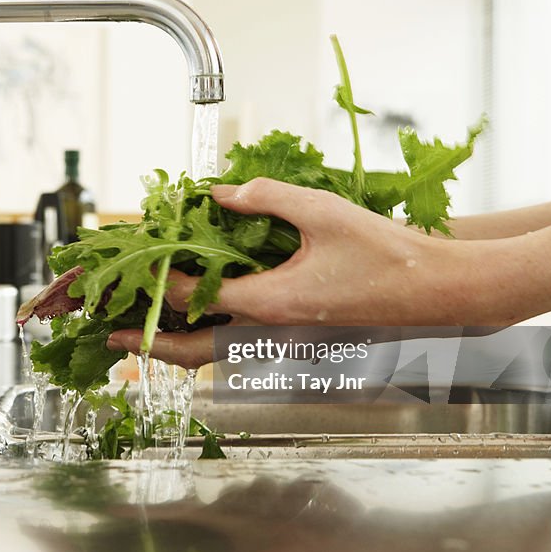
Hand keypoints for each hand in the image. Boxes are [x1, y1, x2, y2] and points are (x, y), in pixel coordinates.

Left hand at [108, 178, 510, 365]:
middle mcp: (273, 336)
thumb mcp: (323, 212)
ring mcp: (287, 349)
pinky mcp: (301, 348)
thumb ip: (264, 197)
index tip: (128, 268)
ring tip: (145, 335)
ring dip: (175, 348)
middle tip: (109, 340)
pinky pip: (242, 352)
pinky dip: (211, 343)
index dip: (154, 281)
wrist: (441, 294)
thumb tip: (217, 191)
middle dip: (145, 347)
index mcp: (271, 304)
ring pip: (215, 360)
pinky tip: (204, 323)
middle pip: (191, 353)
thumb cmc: (389, 253)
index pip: (191, 297)